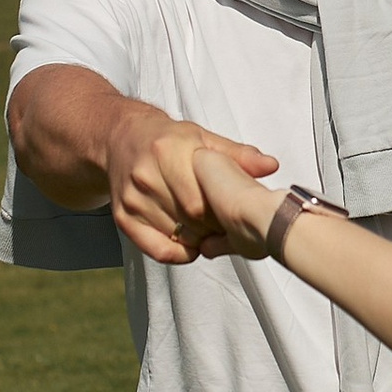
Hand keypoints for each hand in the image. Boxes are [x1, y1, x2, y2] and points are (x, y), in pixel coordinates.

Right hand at [8, 65, 278, 263]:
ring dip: (199, 240)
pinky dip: (178, 253)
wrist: (120, 139)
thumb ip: (237, 154)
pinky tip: (191, 245)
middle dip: (214, 226)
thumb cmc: (169, 139)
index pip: (201, 199)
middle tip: (226, 224)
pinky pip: (156, 249)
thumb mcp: (202, 138)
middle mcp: (145, 176)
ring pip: (176, 236)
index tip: (234, 212)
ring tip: (211, 231)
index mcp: (167, 150)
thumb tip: (271, 165)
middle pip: (190, 220)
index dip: (222, 213)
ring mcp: (131, 199)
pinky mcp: (122, 217)